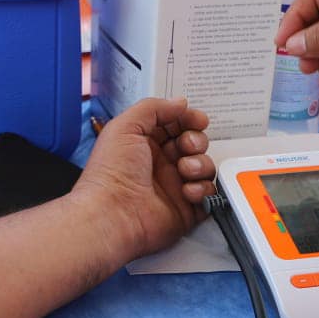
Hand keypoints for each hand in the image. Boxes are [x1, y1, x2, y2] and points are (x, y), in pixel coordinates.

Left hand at [73, 98, 215, 261]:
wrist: (112, 214)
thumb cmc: (111, 173)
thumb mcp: (125, 126)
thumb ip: (153, 108)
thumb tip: (179, 103)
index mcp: (145, 144)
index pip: (175, 125)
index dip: (188, 120)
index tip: (197, 120)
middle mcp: (160, 164)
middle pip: (194, 144)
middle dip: (196, 141)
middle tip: (186, 146)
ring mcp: (174, 186)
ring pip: (204, 167)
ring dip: (200, 164)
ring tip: (185, 170)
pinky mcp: (185, 208)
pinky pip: (207, 194)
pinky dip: (202, 189)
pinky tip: (186, 190)